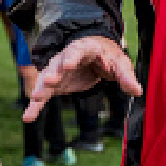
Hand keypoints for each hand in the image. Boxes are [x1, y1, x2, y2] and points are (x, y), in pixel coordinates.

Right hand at [22, 35, 141, 122]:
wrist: (98, 58)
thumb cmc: (110, 58)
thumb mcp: (121, 65)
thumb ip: (126, 77)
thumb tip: (137, 91)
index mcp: (86, 49)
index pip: (78, 51)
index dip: (73, 57)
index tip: (68, 65)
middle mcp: (68, 57)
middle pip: (59, 63)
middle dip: (54, 72)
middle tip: (49, 80)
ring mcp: (59, 71)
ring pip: (47, 78)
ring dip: (41, 88)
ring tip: (35, 98)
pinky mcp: (55, 84)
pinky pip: (43, 94)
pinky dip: (36, 105)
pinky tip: (28, 116)